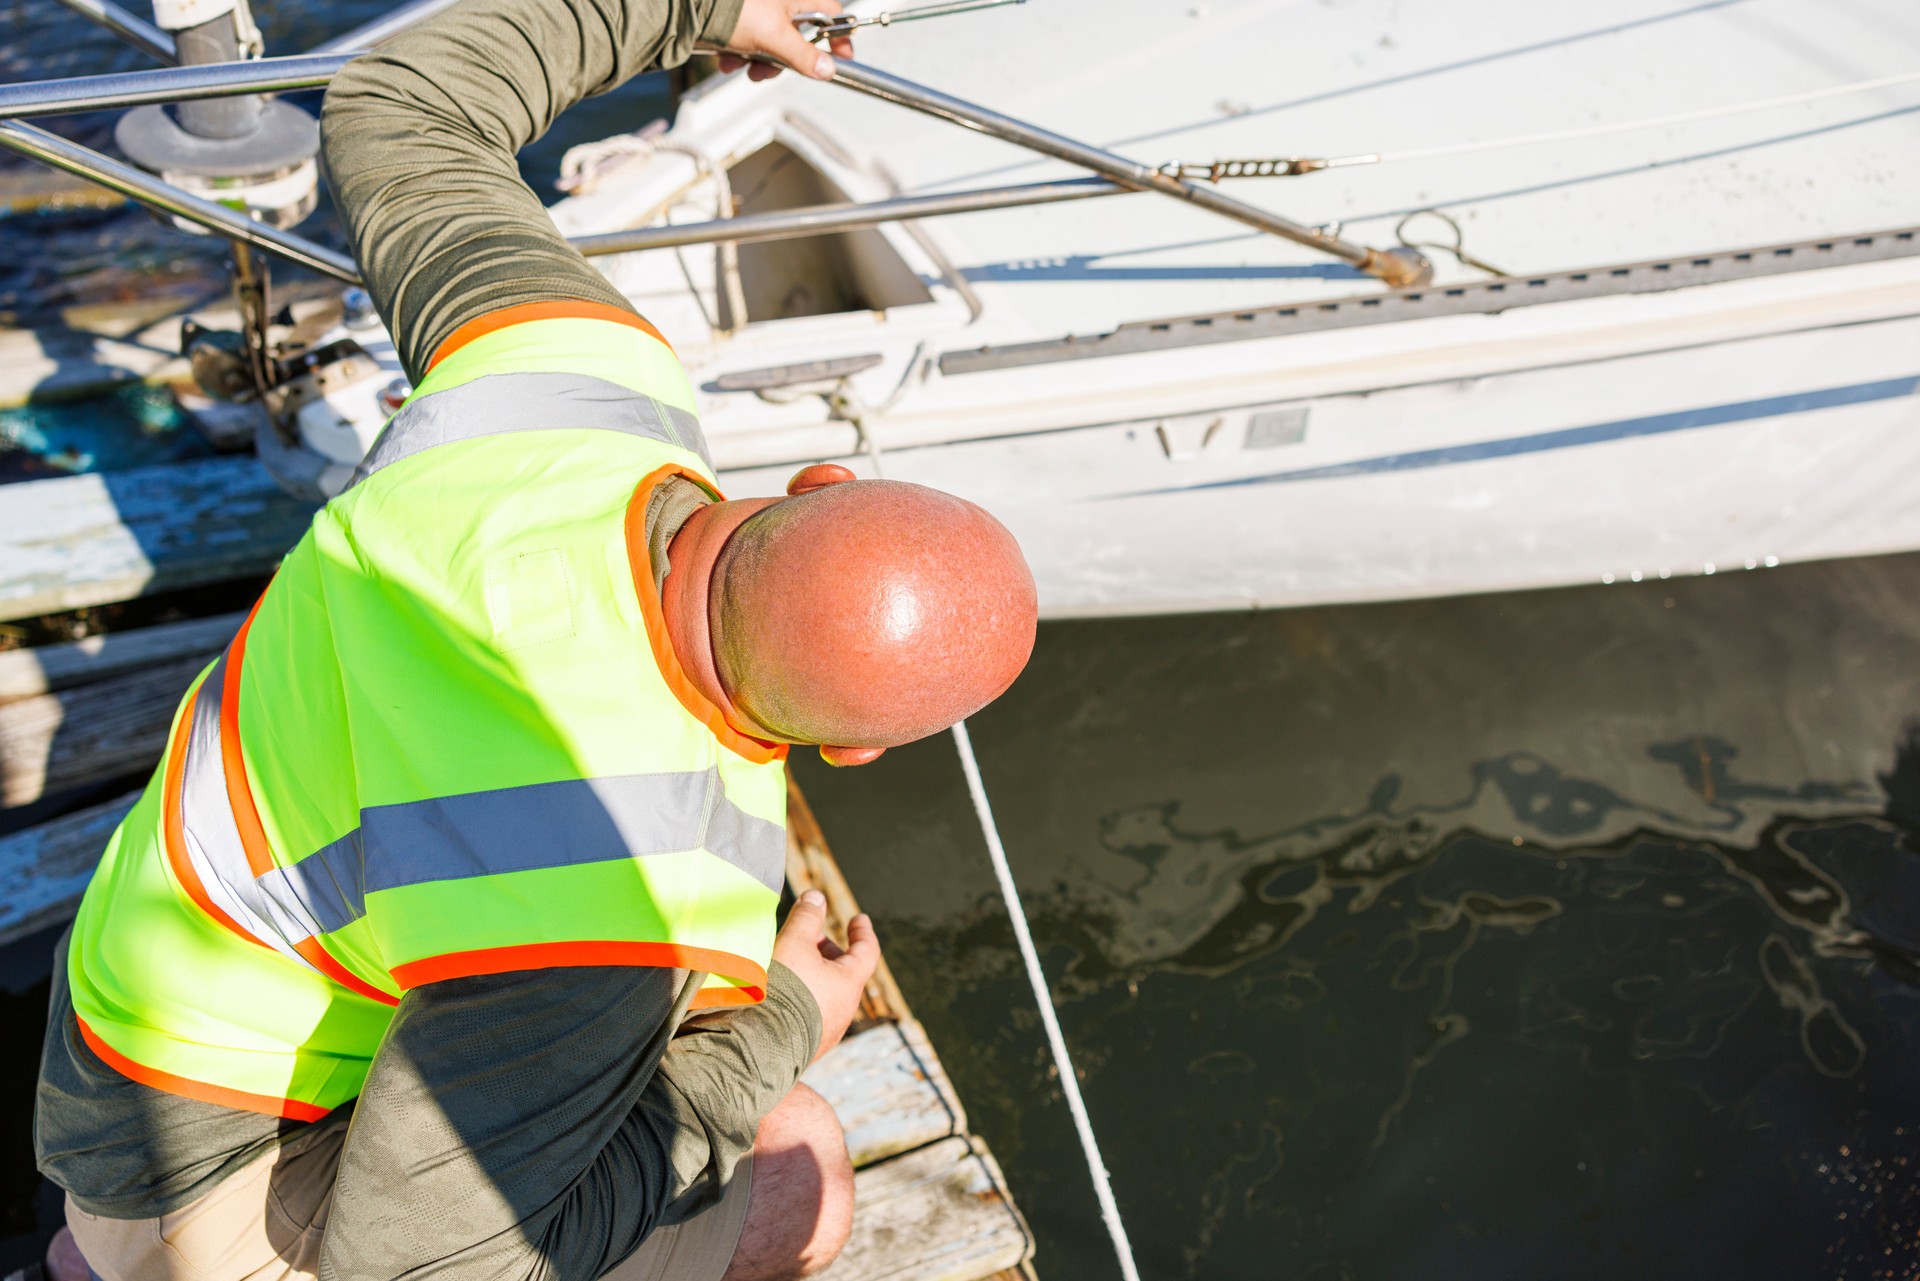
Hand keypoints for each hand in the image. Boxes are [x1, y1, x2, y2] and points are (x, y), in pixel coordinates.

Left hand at [716, 0, 853, 80]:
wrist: (691, 7)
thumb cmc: (734, 9)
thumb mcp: (775, 37)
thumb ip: (804, 56)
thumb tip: (828, 69)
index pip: (832, 14)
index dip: (838, 39)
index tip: (840, 59)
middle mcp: (781, 1)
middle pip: (798, 37)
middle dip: (782, 60)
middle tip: (768, 70)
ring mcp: (761, 9)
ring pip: (773, 44)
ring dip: (758, 61)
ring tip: (741, 64)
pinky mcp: (742, 18)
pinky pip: (751, 41)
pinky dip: (741, 53)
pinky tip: (727, 56)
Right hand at [774, 890, 879, 1060]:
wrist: (760, 1048)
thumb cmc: (783, 989)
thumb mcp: (794, 943)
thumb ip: (807, 917)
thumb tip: (817, 897)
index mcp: (849, 984)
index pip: (867, 951)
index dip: (862, 931)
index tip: (858, 918)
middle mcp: (843, 1011)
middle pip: (844, 974)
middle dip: (829, 952)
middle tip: (810, 938)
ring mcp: (825, 1032)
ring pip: (825, 995)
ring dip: (812, 975)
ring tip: (788, 963)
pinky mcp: (804, 1047)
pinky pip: (809, 1014)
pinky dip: (801, 996)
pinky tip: (778, 993)